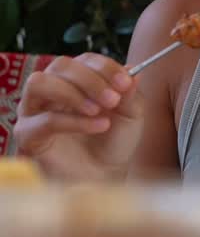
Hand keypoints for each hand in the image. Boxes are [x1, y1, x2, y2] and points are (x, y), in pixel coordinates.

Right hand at [14, 53, 143, 181]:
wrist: (105, 177)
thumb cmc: (114, 142)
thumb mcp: (130, 115)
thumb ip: (129, 93)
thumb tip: (133, 71)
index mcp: (76, 78)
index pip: (84, 59)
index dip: (105, 67)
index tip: (125, 82)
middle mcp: (51, 88)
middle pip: (61, 65)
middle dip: (90, 79)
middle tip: (113, 99)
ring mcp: (35, 110)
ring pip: (40, 83)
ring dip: (72, 93)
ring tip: (98, 111)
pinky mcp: (28, 134)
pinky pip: (44, 119)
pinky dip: (73, 121)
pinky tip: (98, 127)